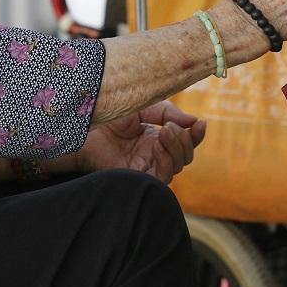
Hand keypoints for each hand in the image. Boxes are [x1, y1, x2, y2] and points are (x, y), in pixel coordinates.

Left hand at [74, 101, 206, 184]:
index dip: (196, 134)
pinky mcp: (138, 178)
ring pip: (177, 166)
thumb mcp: (144, 108)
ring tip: (164, 132)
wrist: (86, 128)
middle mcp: (155, 155)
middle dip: (185, 141)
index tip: (201, 123)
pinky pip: (163, 177)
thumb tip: (195, 122)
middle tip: (170, 127)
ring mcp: (147, 167)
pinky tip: (157, 146)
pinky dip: (166, 161)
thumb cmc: (109, 117)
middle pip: (185, 156)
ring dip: (176, 148)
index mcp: (157, 139)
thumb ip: (169, 113)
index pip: (185, 141)